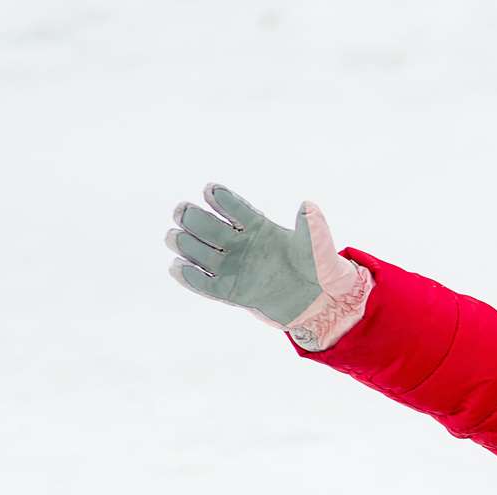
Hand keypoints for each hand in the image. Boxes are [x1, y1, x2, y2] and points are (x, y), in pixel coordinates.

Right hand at [166, 184, 370, 349]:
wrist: (318, 302)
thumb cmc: (319, 268)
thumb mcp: (320, 247)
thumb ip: (313, 227)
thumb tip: (307, 206)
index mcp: (258, 226)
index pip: (234, 207)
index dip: (220, 198)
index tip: (210, 191)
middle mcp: (240, 243)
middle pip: (207, 226)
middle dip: (191, 217)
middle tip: (183, 212)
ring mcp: (232, 267)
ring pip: (199, 251)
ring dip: (184, 243)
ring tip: (176, 237)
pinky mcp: (230, 292)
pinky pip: (204, 284)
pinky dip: (190, 277)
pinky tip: (178, 268)